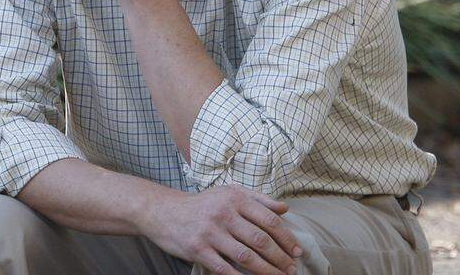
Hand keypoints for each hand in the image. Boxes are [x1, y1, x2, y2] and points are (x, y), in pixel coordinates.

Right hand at [145, 185, 302, 274]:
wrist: (162, 210)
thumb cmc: (201, 204)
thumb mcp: (228, 193)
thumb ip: (257, 199)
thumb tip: (285, 209)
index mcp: (234, 198)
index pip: (269, 220)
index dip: (287, 238)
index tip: (297, 251)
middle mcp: (223, 214)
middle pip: (260, 240)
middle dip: (280, 258)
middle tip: (292, 269)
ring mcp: (210, 232)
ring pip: (246, 256)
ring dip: (267, 271)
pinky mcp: (197, 249)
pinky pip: (225, 269)